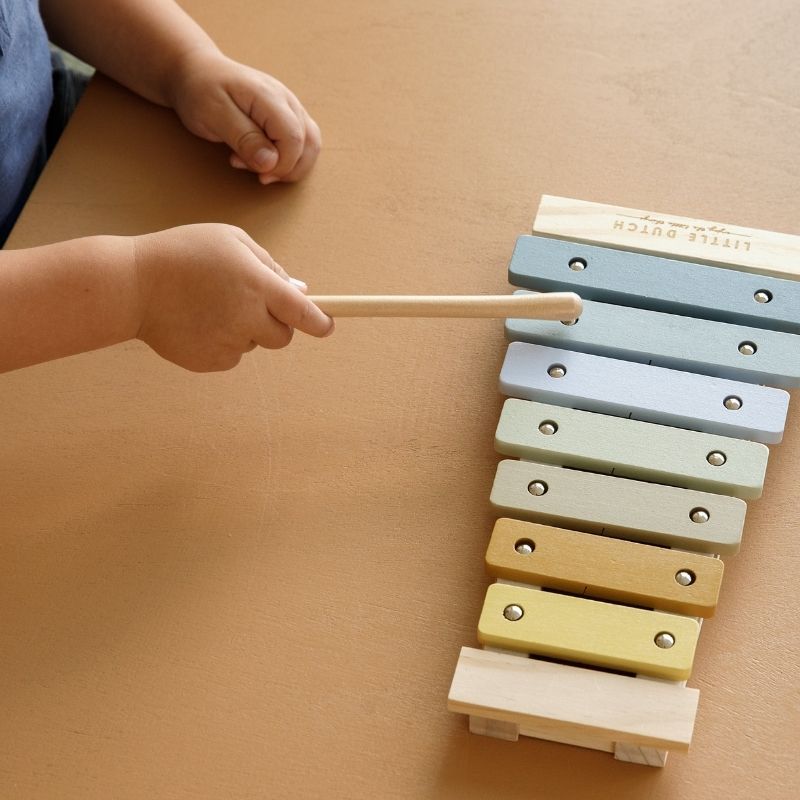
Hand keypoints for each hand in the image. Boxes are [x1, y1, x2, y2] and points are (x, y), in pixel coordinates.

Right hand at [133, 224, 332, 370]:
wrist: (131, 286)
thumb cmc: (183, 253)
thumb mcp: (230, 240)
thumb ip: (269, 265)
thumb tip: (300, 290)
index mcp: (257, 286)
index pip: (303, 313)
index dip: (320, 322)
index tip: (327, 326)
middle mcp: (246, 319)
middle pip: (283, 336)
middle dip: (276, 323)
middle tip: (251, 304)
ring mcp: (228, 344)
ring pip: (254, 344)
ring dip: (244, 329)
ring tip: (210, 306)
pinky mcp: (210, 362)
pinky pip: (231, 356)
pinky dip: (223, 343)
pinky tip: (198, 322)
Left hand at [169, 48, 320, 184]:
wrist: (197, 71)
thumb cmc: (200, 91)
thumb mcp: (214, 115)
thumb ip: (244, 139)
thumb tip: (270, 163)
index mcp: (270, 97)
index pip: (293, 139)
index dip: (281, 165)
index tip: (258, 174)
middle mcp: (287, 100)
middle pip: (309, 143)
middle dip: (286, 169)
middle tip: (257, 174)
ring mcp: (290, 107)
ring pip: (310, 144)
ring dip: (290, 166)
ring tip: (260, 168)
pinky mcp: (287, 116)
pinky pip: (301, 142)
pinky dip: (288, 158)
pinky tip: (264, 159)